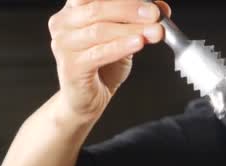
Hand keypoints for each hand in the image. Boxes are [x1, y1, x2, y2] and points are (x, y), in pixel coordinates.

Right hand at [48, 0, 170, 119]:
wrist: (89, 97)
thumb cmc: (104, 65)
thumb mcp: (125, 37)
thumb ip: (139, 20)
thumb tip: (162, 7)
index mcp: (74, 9)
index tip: (149, 2)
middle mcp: (63, 23)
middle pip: (97, 8)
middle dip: (130, 9)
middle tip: (155, 14)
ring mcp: (63, 45)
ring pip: (100, 31)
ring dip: (131, 29)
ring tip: (155, 32)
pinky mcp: (70, 66)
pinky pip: (99, 53)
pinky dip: (121, 47)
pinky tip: (138, 43)